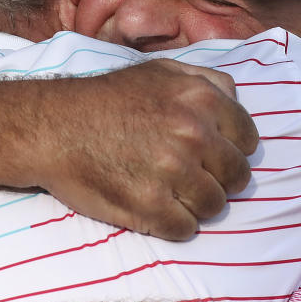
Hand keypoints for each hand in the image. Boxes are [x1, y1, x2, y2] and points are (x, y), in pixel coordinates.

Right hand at [33, 59, 258, 239]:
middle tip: (191, 179)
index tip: (211, 156)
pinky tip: (153, 209)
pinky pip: (185, 229)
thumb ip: (204, 81)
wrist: (53, 127)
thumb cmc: (105, 99)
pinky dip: (172, 225)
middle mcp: (193, 135)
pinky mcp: (150, 207)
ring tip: (170, 194)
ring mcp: (173, 173)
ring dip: (195, 205)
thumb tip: (234, 98)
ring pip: (214, 206)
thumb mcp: (159, 72)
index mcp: (201, 100)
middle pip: (236, 177)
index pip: (247, 140)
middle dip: (218, 180)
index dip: (231, 150)